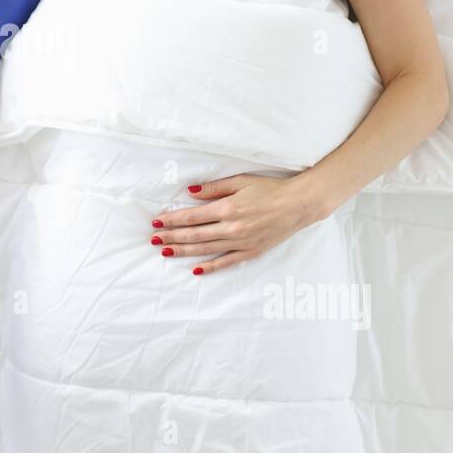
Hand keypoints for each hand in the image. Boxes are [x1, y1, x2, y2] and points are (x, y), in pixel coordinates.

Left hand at [150, 173, 324, 274]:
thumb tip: (189, 192)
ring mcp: (241, 242)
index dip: (172, 220)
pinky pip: (226, 262)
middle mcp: (232, 228)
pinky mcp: (251, 252)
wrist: (299, 205)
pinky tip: (196, 270)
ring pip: (206, 249)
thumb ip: (214, 188)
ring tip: (165, 251)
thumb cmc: (270, 189)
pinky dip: (210, 267)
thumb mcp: (240, 181)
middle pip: (194, 234)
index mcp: (227, 208)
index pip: (192, 217)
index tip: (157, 222)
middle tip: (153, 239)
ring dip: (183, 250)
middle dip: (171, 236)